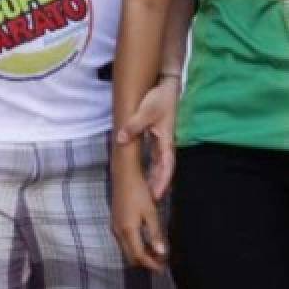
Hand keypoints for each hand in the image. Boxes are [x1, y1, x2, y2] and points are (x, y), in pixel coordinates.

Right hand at [111, 159, 168, 271]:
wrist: (123, 174)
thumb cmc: (138, 191)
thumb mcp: (151, 212)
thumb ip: (155, 233)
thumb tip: (162, 252)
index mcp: (128, 230)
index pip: (139, 256)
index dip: (151, 264)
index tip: (162, 268)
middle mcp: (118, 231)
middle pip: (131, 256)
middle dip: (145, 261)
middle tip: (160, 263)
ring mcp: (115, 227)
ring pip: (127, 249)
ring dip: (140, 254)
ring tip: (155, 254)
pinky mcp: (115, 221)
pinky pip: (124, 241)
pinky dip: (135, 245)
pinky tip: (145, 241)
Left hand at [115, 77, 178, 199]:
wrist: (168, 85)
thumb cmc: (160, 98)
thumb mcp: (147, 111)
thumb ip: (134, 126)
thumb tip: (120, 139)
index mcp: (166, 140)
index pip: (167, 166)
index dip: (163, 182)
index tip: (157, 196)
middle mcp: (166, 144)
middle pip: (164, 170)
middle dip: (158, 187)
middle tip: (150, 203)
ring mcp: (163, 142)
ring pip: (160, 166)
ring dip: (155, 180)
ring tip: (146, 195)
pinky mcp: (159, 138)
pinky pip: (156, 159)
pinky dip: (152, 169)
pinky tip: (145, 176)